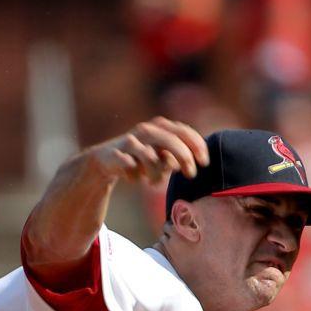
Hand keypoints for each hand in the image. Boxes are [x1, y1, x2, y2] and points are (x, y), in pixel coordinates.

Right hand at [88, 117, 208, 186]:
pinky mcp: (117, 154)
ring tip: (153, 184)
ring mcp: (130, 141)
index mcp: (161, 126)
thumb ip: (177, 154)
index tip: (204, 163)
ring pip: (151, 158)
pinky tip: (133, 179)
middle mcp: (147, 129)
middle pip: (170, 141)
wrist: (106, 159)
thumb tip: (190, 163)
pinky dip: (135, 177)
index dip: (197, 146)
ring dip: (156, 175)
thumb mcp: (161, 154)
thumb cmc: (140, 158)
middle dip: (184, 158)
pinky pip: (131, 168)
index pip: (184, 132)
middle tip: (191, 175)